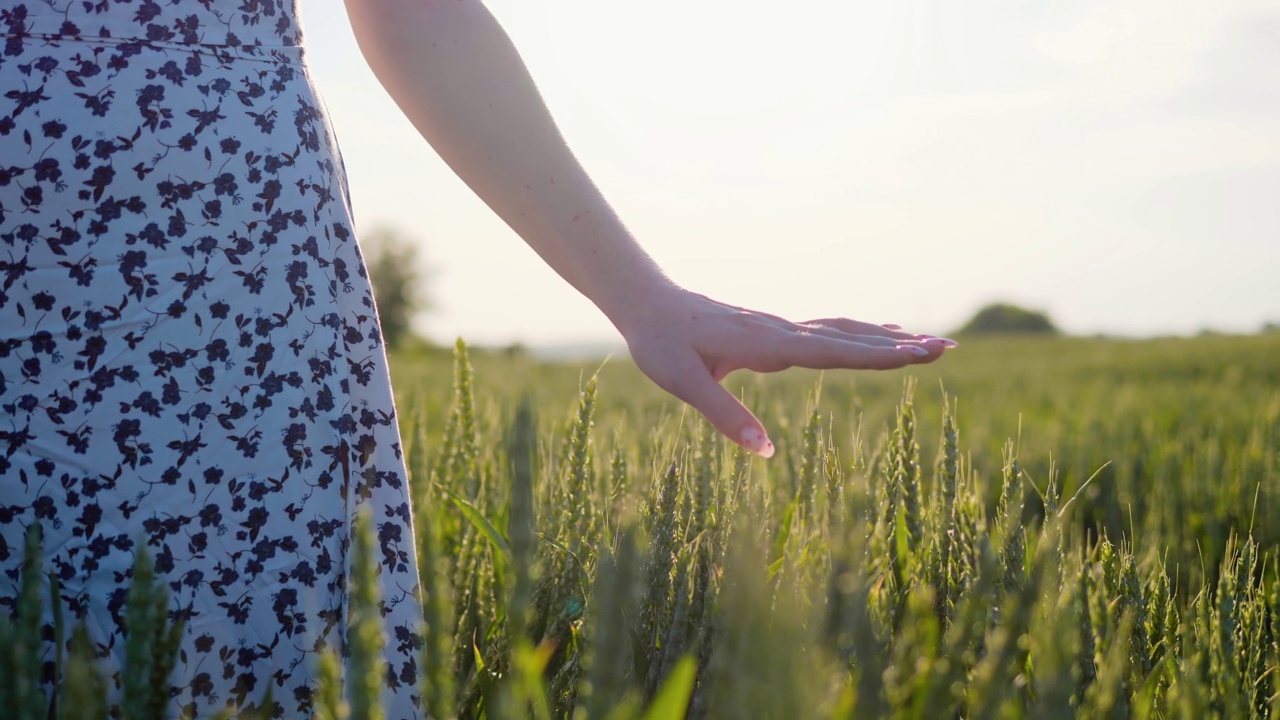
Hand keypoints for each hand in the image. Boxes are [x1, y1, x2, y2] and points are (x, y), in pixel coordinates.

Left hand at [620, 287, 954, 457]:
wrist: (646, 303)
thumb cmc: (660, 344)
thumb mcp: (682, 384)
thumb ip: (725, 416)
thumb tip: (767, 453)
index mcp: (766, 343)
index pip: (832, 351)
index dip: (877, 354)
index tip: (919, 353)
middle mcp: (781, 331)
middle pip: (849, 337)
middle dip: (898, 343)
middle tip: (947, 347)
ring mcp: (780, 328)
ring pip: (843, 330)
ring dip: (886, 336)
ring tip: (929, 341)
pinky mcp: (773, 331)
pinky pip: (827, 331)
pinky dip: (861, 333)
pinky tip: (876, 333)